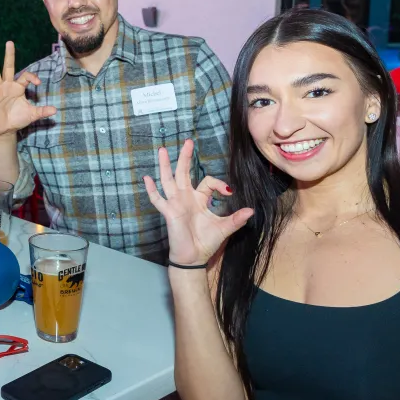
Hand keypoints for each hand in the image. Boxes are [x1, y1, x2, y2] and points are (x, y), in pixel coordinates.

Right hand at [0, 42, 56, 136]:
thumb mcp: (32, 115)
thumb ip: (42, 111)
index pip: (26, 76)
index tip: (38, 82)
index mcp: (18, 87)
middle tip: (10, 42)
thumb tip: (55, 111)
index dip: (32, 77)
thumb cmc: (17, 119)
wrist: (4, 130)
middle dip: (9, 55)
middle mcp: (8, 85)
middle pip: (8, 67)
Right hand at [142, 140, 253, 265]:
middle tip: (187, 141)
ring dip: (165, 165)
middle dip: (184, 157)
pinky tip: (147, 179)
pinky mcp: (169, 212)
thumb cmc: (206, 242)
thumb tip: (252, 211)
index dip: (218, 184)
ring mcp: (175, 204)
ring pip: (168, 180)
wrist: (193, 258)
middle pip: (183, 172)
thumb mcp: (224, 228)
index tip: (228, 191)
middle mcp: (185, 198)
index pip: (206, 182)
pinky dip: (152, 190)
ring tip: (162, 150)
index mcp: (198, 199)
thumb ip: (237, 218)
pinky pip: (158, 199)